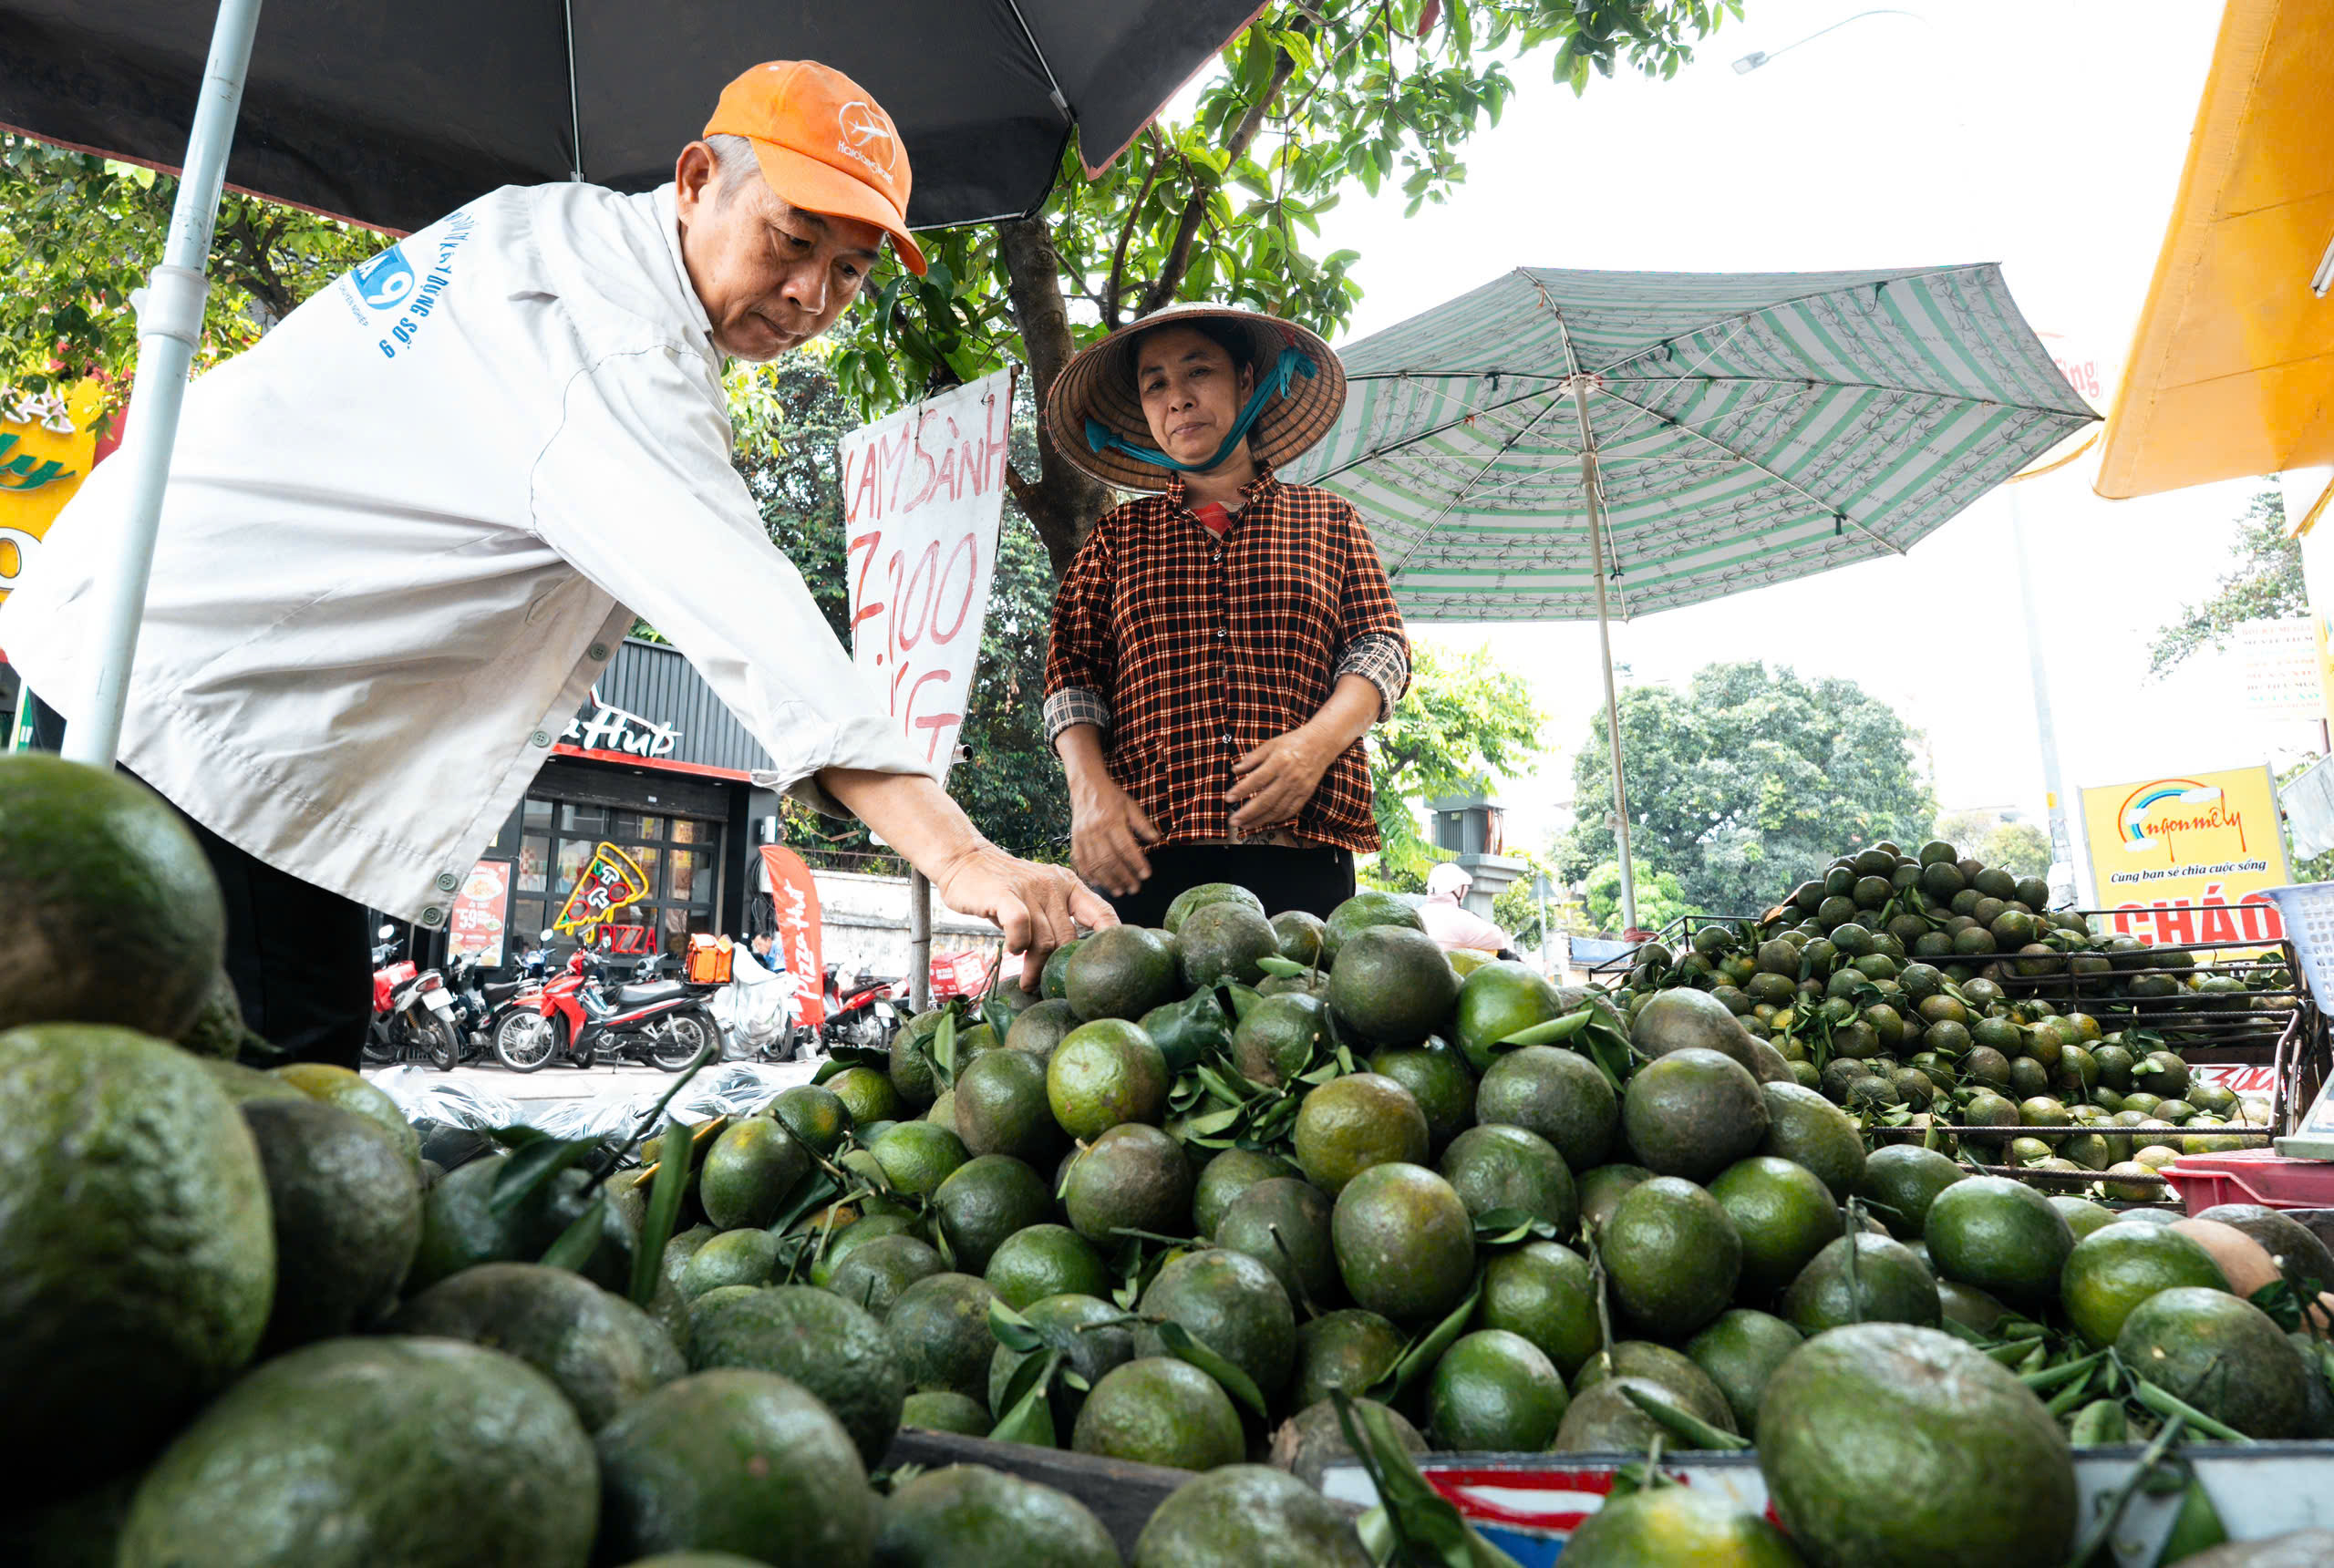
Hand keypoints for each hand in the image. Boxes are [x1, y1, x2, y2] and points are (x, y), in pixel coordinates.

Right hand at [932, 840, 1117, 988]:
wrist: (965, 861)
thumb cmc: (1005, 889)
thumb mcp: (1039, 898)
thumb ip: (1055, 922)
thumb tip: (1070, 964)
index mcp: (1069, 885)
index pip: (1102, 913)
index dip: (1111, 939)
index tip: (1110, 964)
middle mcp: (1054, 885)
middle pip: (1068, 938)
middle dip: (1058, 967)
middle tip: (1047, 985)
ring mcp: (1030, 888)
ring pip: (1044, 940)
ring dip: (1035, 967)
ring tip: (1028, 981)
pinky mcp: (1004, 893)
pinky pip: (1021, 925)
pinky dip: (1017, 944)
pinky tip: (1012, 950)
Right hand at [1069, 774, 1161, 897]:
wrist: (1086, 787)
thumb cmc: (1111, 797)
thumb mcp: (1130, 805)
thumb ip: (1143, 824)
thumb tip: (1156, 840)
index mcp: (1111, 820)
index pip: (1125, 847)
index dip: (1136, 863)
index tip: (1146, 874)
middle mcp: (1095, 830)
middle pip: (1110, 859)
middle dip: (1123, 877)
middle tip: (1135, 888)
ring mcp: (1083, 836)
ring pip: (1095, 864)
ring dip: (1108, 880)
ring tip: (1120, 891)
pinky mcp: (1075, 840)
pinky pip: (1080, 861)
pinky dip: (1089, 875)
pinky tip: (1099, 883)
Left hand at [1228, 723, 1336, 833]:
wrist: (1321, 744)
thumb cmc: (1293, 742)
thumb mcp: (1270, 744)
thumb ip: (1252, 758)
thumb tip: (1235, 769)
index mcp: (1279, 762)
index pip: (1256, 780)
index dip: (1241, 791)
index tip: (1228, 798)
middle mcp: (1289, 777)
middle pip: (1266, 800)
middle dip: (1248, 813)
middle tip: (1234, 820)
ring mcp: (1299, 788)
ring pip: (1277, 809)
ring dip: (1260, 820)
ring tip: (1245, 825)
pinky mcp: (1306, 795)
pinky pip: (1290, 811)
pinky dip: (1276, 819)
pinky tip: (1265, 821)